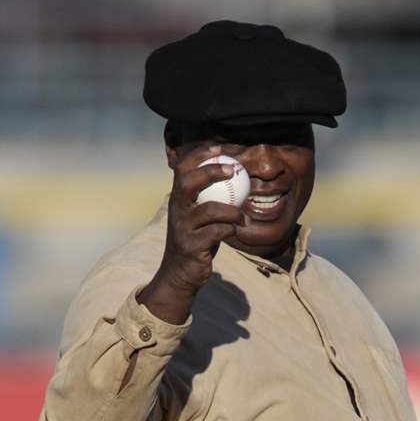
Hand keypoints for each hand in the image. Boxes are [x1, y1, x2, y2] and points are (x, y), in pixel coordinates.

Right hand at [161, 155, 246, 292]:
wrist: (180, 273)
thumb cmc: (196, 239)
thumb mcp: (198, 216)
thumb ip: (209, 198)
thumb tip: (235, 176)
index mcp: (178, 199)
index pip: (182, 168)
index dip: (199, 155)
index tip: (218, 148)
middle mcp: (176, 210)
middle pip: (188, 182)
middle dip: (210, 171)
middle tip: (232, 170)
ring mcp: (182, 228)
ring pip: (209, 210)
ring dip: (232, 210)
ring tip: (243, 216)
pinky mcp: (191, 246)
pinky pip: (216, 232)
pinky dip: (230, 229)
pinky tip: (236, 231)